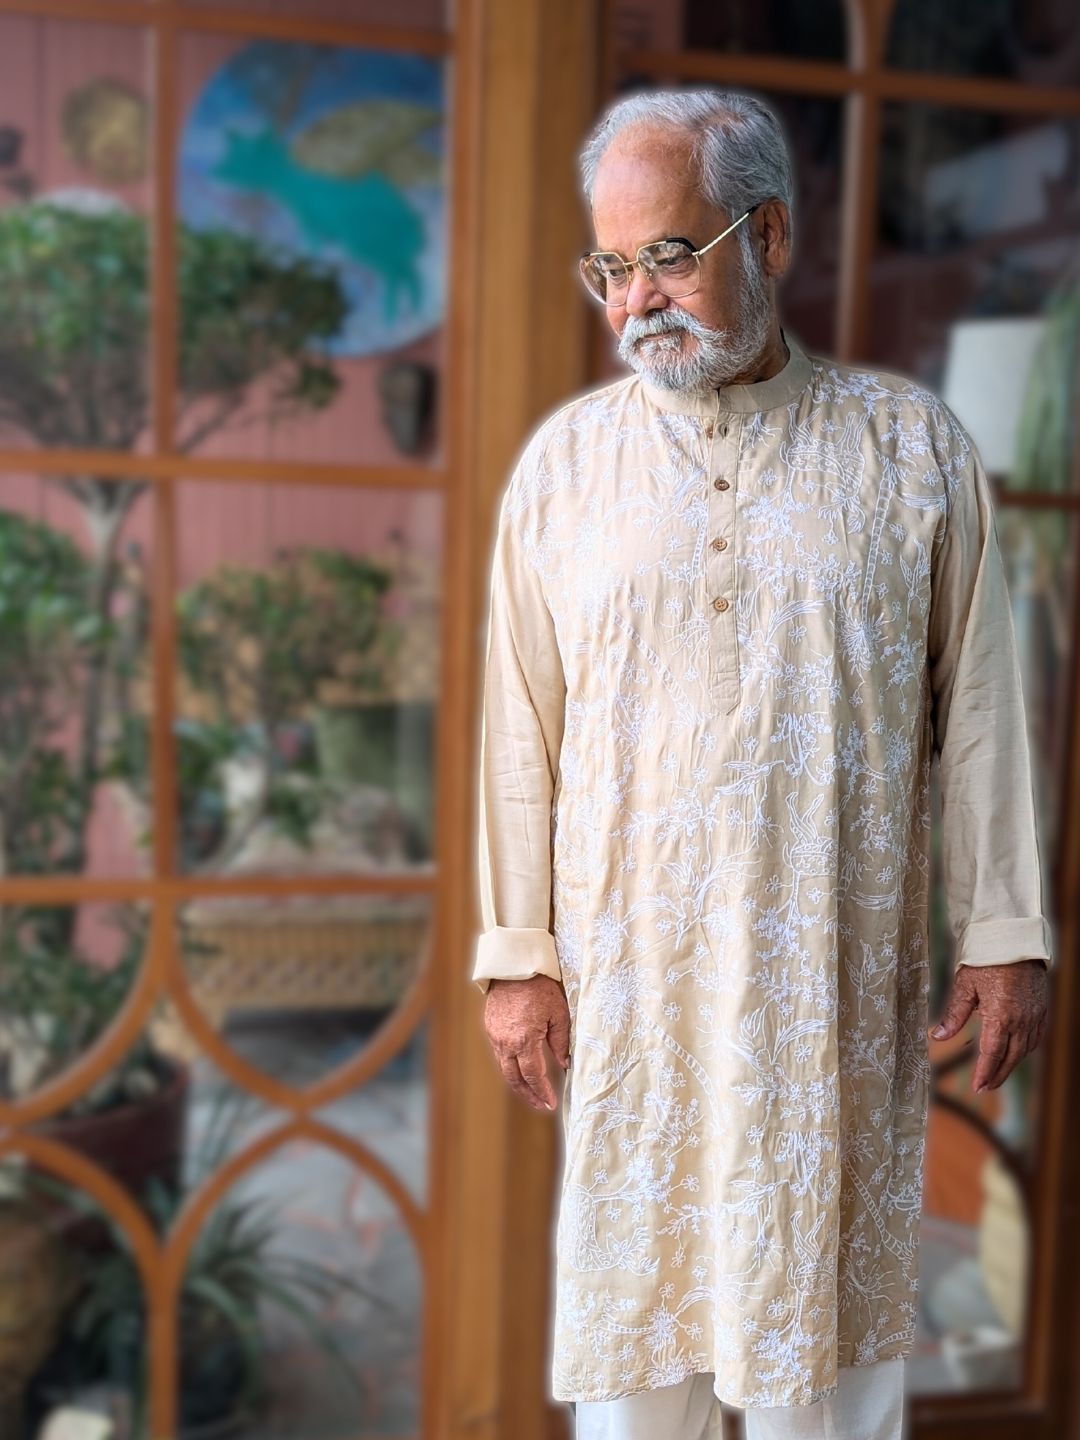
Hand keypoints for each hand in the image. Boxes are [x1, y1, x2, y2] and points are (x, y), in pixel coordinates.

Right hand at [483, 974, 570, 1112]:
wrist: (514, 966)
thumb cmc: (541, 987)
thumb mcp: (559, 1014)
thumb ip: (561, 1043)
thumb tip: (564, 1064)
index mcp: (524, 1040)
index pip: (533, 1076)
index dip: (543, 1092)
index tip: (551, 1103)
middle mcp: (505, 1042)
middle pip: (514, 1079)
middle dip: (528, 1095)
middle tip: (541, 1104)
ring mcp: (495, 1035)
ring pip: (504, 1068)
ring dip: (518, 1082)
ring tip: (532, 1091)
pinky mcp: (490, 1028)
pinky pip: (500, 1054)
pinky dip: (510, 1066)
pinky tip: (521, 1067)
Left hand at [928, 958, 1048, 1093]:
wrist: (1015, 941)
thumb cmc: (986, 961)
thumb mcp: (965, 986)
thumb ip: (953, 1014)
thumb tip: (936, 1036)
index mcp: (1001, 1016)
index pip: (992, 1053)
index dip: (984, 1072)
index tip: (977, 1087)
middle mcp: (1021, 1020)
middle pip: (1011, 1057)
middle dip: (998, 1075)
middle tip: (984, 1088)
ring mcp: (1034, 1016)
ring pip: (1025, 1050)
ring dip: (1011, 1065)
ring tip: (996, 1075)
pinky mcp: (1042, 1010)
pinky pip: (1036, 1037)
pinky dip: (1026, 1049)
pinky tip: (1016, 1053)